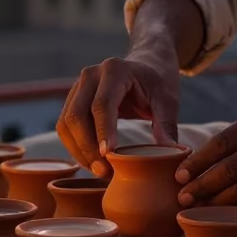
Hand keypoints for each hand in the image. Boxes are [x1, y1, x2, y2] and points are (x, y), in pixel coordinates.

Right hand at [56, 54, 179, 176]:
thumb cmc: (158, 83)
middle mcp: (91, 75)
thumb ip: (167, 124)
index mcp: (115, 70)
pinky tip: (91, 162)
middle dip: (87, 147)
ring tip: (99, 171)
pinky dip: (75, 146)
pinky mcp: (73, 99)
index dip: (103, 131)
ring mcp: (78, 86)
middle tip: (104, 172)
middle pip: (76, 115)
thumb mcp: (167, 100)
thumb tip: (170, 152)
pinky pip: (65, 126)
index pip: (102, 104)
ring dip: (78, 151)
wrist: (147, 65)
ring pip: (66, 123)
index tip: (108, 156)